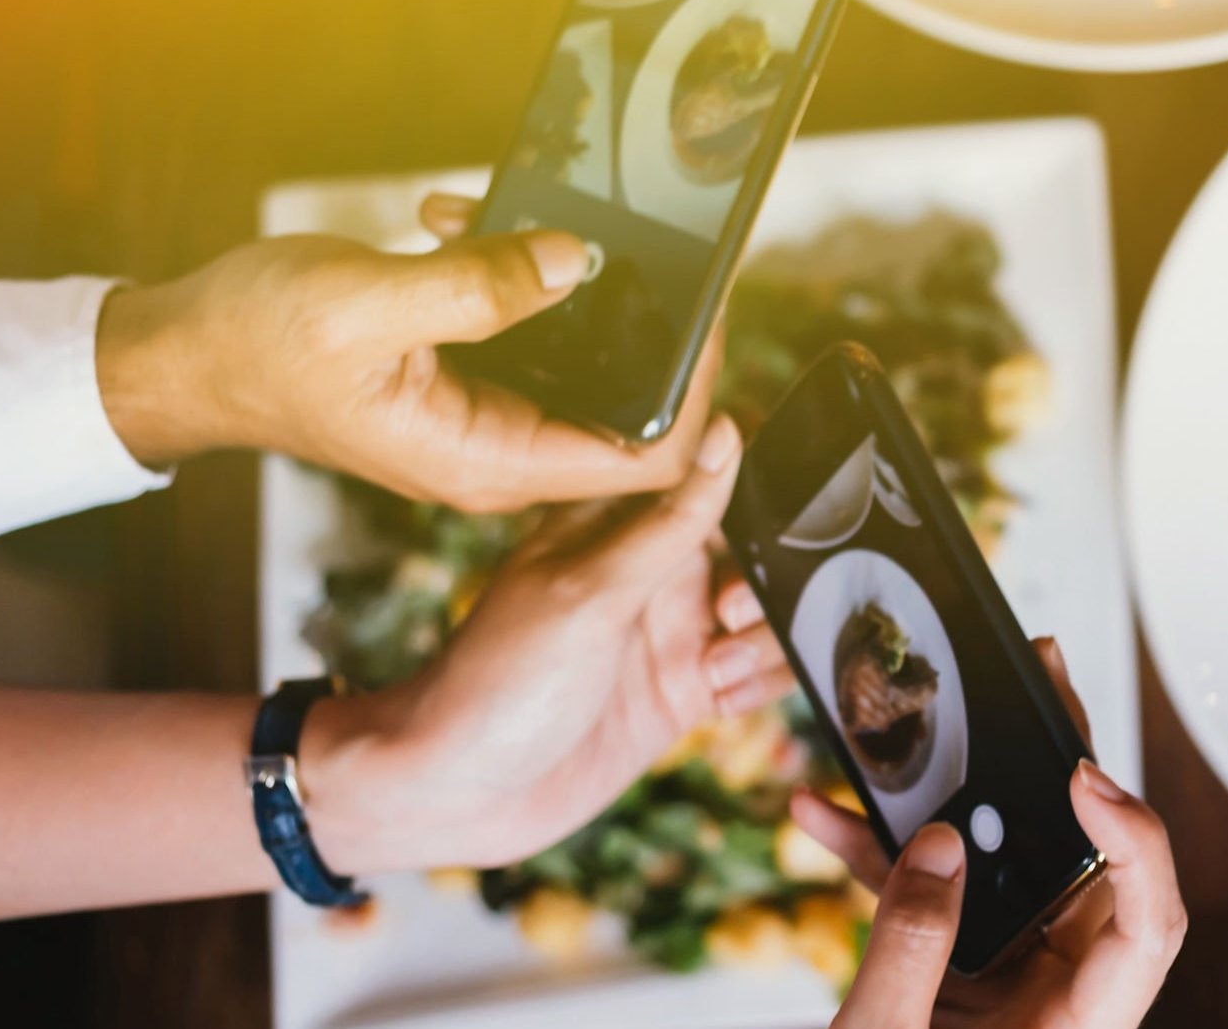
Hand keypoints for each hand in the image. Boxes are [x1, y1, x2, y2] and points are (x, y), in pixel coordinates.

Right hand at [96, 192, 715, 512]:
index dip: (695, 398)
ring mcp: (483, 412)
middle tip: (654, 245)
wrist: (174, 353)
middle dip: (646, 325)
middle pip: (629, 406)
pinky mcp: (463, 373)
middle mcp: (499, 448)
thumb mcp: (366, 305)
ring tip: (518, 216)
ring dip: (563, 279)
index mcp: (489, 460)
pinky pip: (522, 326)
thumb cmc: (250, 344)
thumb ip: (476, 287)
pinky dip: (503, 266)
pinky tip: (455, 216)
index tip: (710, 317)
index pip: (645, 462)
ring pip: (578, 356)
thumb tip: (573, 262)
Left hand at [299, 418, 797, 872]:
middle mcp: (655, 573)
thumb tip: (727, 430)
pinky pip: (759, 674)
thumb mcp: (590, 591)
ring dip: (767, 639)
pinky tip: (724, 698)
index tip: (774, 523)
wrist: (452, 797)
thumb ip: (671, 522)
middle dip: (772, 579)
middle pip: (757, 550)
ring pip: (767, 615)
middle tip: (724, 618)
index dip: (760, 491)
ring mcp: (671, 634)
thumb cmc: (497, 681)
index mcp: (623, 525)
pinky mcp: (684, 694)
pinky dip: (764, 682)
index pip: (715, 476)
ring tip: (716, 670)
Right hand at [791, 640, 1185, 1027]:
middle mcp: (1058, 1003)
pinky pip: (933, 902)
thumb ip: (909, 946)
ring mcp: (1007, 988)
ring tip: (943, 716)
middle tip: (1044, 675)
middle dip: (1057, 766)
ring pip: (1005, 869)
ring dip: (956, 799)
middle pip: (1087, 866)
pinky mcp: (952, 982)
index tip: (1084, 775)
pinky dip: (879, 860)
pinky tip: (820, 819)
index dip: (1135, 841)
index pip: (1148, 924)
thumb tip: (940, 842)